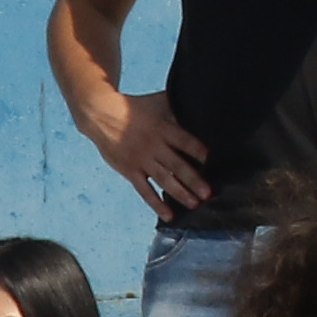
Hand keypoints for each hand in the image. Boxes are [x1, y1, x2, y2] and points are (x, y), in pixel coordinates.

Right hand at [85, 90, 209, 217]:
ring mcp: (141, 160)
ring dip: (180, 193)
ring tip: (195, 204)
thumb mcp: (161, 102)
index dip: (200, 152)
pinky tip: (169, 215)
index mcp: (165, 129)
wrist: (102, 114)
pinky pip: (144, 190)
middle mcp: (154, 146)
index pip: (186, 142)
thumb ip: (182, 107)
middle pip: (177, 165)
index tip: (214, 162)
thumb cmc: (137, 107)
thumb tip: (205, 101)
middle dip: (194, 180)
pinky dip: (156, 203)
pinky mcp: (129, 170)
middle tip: (208, 193)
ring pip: (163, 179)